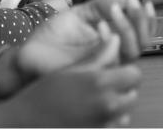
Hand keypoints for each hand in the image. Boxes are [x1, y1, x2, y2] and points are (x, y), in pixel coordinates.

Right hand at [0, 34, 141, 126]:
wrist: (28, 121)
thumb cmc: (45, 93)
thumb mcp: (71, 70)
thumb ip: (98, 56)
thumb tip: (115, 39)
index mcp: (100, 83)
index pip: (134, 74)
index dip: (126, 70)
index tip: (116, 69)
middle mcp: (107, 104)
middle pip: (133, 94)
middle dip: (124, 89)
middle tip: (108, 84)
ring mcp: (105, 122)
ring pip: (126, 112)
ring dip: (118, 106)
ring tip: (99, 99)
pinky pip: (115, 126)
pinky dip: (110, 120)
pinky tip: (93, 113)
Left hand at [8, 0, 153, 87]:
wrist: (30, 53)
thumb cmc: (53, 35)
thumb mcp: (79, 14)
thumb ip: (101, 6)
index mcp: (113, 40)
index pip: (140, 32)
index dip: (146, 17)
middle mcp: (113, 55)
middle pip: (143, 43)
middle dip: (140, 21)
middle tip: (130, 3)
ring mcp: (105, 65)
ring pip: (132, 52)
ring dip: (126, 29)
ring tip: (113, 10)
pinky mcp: (94, 73)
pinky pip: (112, 61)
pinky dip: (109, 40)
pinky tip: (100, 26)